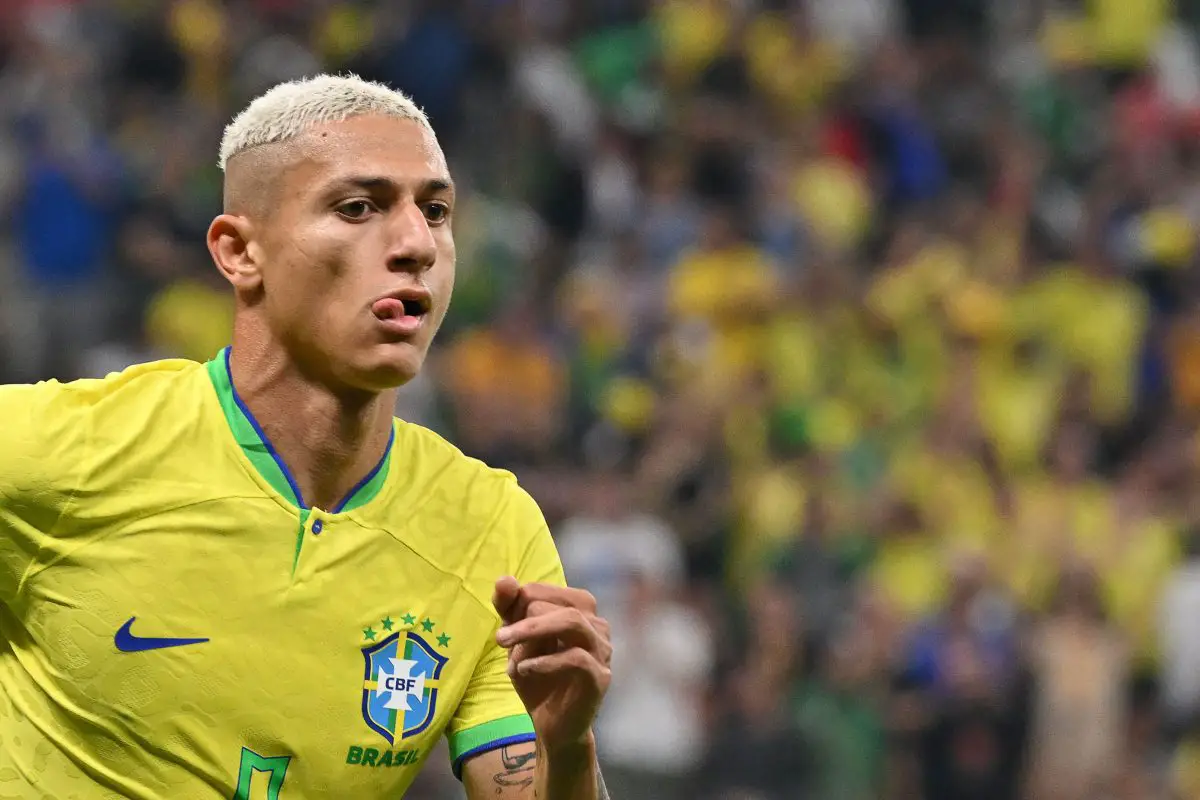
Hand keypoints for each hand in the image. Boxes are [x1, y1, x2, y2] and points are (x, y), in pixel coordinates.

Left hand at [492, 577, 611, 752]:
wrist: (552, 726)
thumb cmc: (536, 678)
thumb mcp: (516, 641)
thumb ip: (509, 608)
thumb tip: (504, 579)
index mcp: (579, 609)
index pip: (542, 590)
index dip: (517, 605)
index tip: (503, 629)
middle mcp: (596, 624)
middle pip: (556, 603)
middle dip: (523, 620)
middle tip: (501, 641)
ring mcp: (603, 650)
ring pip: (572, 620)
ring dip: (532, 630)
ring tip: (504, 644)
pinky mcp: (601, 677)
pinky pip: (576, 658)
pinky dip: (545, 661)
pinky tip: (524, 669)